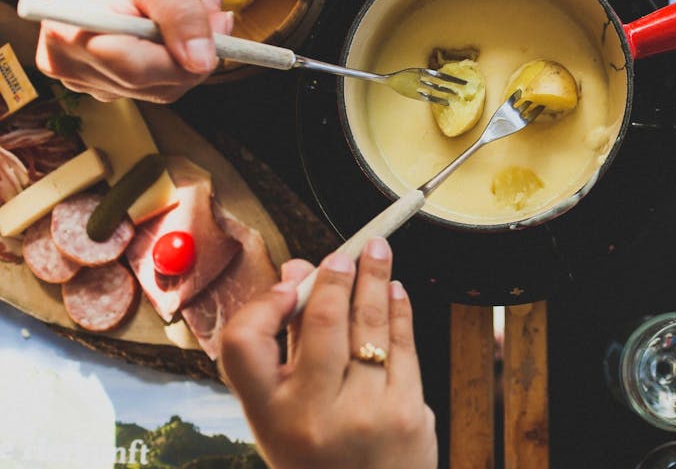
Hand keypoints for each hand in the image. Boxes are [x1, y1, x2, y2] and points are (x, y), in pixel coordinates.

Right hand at [34, 0, 232, 102]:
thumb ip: (183, 18)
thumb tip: (203, 63)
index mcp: (70, 36)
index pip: (141, 72)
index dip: (190, 57)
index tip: (222, 22)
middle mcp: (69, 66)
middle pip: (155, 85)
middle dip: (196, 52)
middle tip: (218, 9)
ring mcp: (81, 79)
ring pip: (160, 87)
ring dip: (189, 54)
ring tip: (200, 7)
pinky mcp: (98, 82)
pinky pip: (151, 83)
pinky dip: (174, 59)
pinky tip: (178, 27)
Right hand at [219, 239, 437, 468]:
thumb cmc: (320, 457)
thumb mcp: (284, 416)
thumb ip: (287, 344)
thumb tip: (297, 272)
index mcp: (269, 417)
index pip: (243, 344)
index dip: (261, 305)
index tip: (286, 285)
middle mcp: (313, 415)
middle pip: (322, 321)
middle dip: (336, 277)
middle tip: (345, 253)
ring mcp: (365, 414)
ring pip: (370, 325)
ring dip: (375, 279)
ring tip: (378, 252)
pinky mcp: (407, 412)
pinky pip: (404, 345)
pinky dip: (399, 310)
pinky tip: (395, 291)